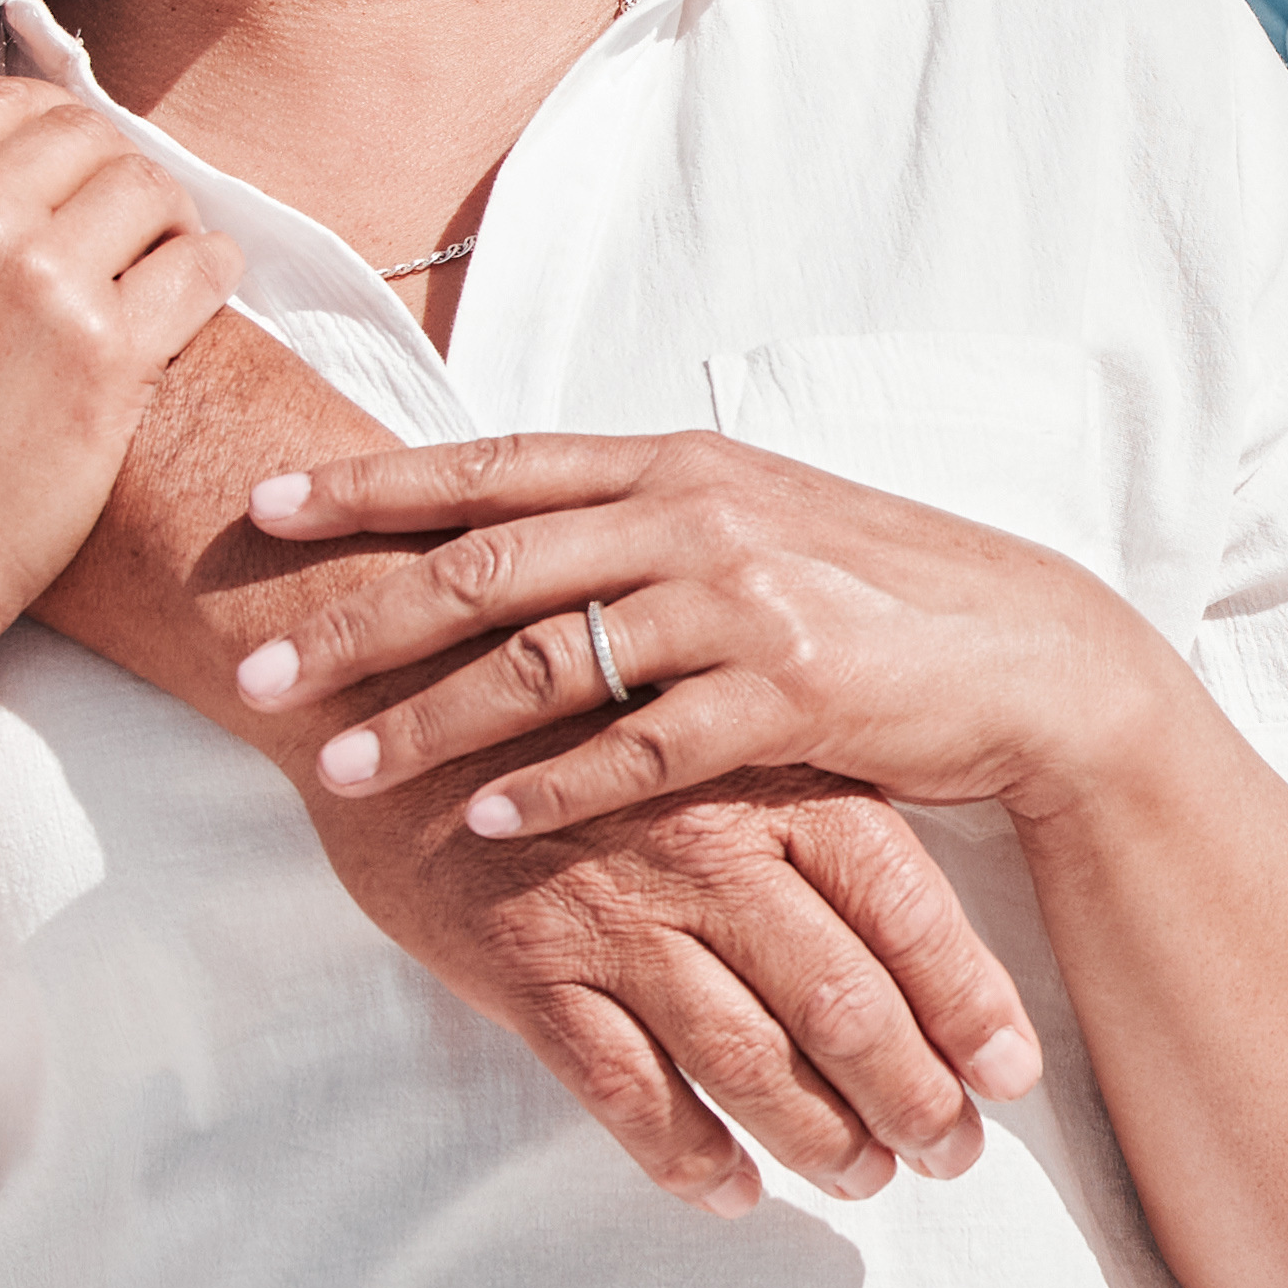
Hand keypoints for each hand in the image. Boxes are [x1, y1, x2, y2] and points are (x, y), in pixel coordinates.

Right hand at [0, 49, 234, 669]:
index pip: (3, 101)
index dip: (44, 128)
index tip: (60, 174)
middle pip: (89, 136)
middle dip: (109, 168)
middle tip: (118, 218)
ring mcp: (46, 287)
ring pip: (152, 190)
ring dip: (166, 214)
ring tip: (156, 253)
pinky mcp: (112, 359)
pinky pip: (200, 268)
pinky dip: (210, 269)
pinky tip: (194, 293)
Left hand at [238, 429, 1155, 848]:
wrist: (1028, 652)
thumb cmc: (881, 591)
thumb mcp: (755, 520)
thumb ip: (640, 519)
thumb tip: (515, 528)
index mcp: (676, 464)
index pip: (493, 467)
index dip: (373, 487)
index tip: (267, 511)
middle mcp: (696, 515)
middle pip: (489, 563)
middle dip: (358, 619)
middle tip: (259, 671)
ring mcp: (742, 601)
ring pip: (546, 659)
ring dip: (430, 718)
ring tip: (343, 769)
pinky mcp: (788, 692)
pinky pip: (639, 748)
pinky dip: (554, 789)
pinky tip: (487, 822)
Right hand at [294, 761, 1045, 1210]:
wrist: (395, 671)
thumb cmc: (582, 697)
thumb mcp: (720, 718)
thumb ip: (813, 798)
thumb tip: (915, 902)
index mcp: (778, 781)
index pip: (908, 911)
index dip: (971, 1006)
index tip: (1015, 1076)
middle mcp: (714, 853)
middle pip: (846, 1005)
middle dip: (915, 1097)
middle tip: (954, 1155)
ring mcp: (619, 917)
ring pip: (749, 1062)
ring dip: (821, 1139)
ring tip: (866, 1179)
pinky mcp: (529, 970)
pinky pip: (626, 1093)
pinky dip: (689, 1157)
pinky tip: (733, 1190)